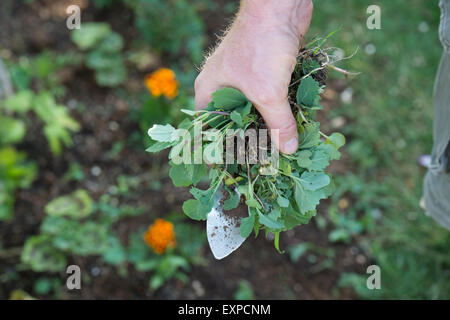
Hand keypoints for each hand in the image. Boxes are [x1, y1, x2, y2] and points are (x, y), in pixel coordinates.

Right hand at [195, 0, 312, 153]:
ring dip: (265, 127)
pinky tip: (289, 126)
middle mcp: (223, 87)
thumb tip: (288, 150)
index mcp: (209, 90)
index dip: (215, 150)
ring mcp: (243, 79)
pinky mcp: (263, 72)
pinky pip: (268, 99)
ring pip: (252, 112)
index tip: (228, 170)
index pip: (205, 129)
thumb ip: (277, 123)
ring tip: (277, 150)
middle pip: (231, 123)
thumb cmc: (261, 45)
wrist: (280, 6)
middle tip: (259, 164)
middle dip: (246, 142)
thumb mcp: (268, 91)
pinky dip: (277, 112)